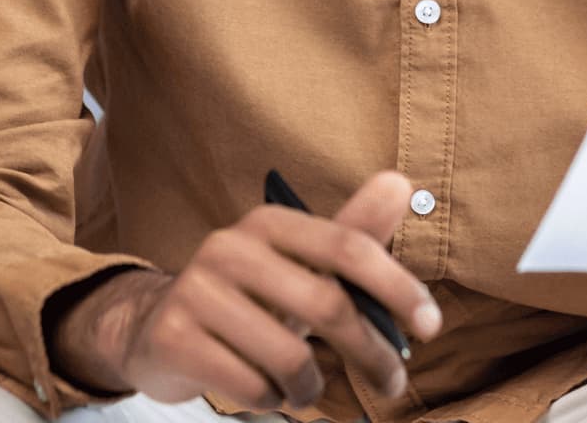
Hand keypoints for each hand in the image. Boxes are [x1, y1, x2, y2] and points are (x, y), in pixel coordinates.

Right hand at [60, 170, 443, 412]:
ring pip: (289, 358)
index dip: (396, 284)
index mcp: (269, 222)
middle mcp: (230, 246)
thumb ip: (352, 232)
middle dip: (371, 352)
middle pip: (326, 304)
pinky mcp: (173, 337)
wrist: (156, 330)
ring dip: (311, 389)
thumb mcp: (301, 266)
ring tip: (306, 391)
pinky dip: (269, 401)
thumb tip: (402, 184)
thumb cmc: (250, 299)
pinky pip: (249, 387)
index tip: (431, 326)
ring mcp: (197, 290)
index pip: (346, 245)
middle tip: (393, 383)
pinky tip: (263, 392)